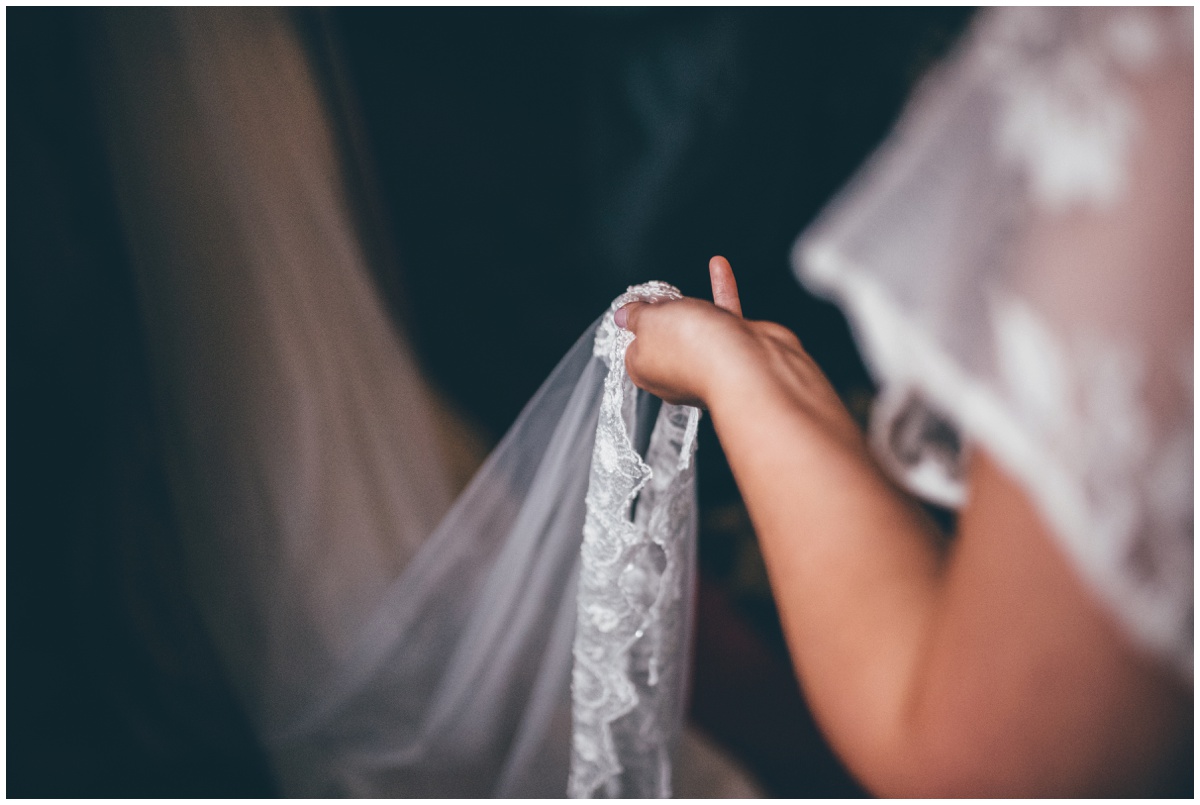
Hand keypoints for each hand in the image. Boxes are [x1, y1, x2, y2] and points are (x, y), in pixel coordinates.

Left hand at [617, 257, 860, 449]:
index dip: (635, 325)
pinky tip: (719, 265)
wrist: (748, 364)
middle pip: (666, 337)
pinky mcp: (735, 350)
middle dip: (667, 315)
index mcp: (647, 371)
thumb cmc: (692, 347)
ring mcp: (708, 362)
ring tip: (690, 279)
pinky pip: (724, 316)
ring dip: (695, 302)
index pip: (633, 349)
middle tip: (662, 294)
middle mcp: (676, 372)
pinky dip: (722, 291)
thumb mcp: (649, 321)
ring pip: (697, 327)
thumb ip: (636, 315)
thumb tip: (624, 316)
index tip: (638, 305)